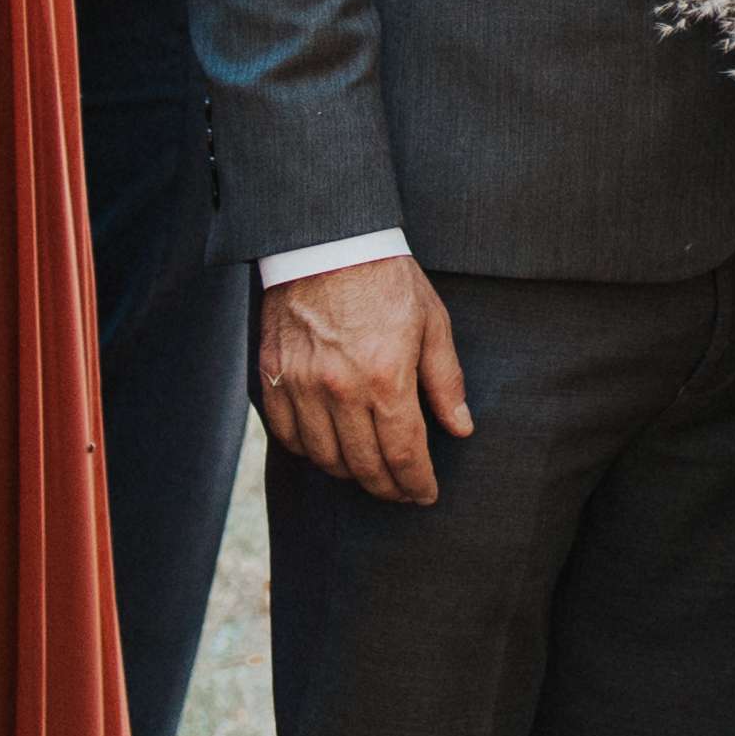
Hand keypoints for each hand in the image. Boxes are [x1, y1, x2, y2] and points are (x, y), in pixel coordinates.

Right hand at [256, 253, 472, 504]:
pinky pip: (288, 436)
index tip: (425, 494)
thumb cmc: (386, 277)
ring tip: (369, 472)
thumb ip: (445, 381)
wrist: (327, 241)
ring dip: (350, 473)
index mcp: (386, 377)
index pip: (404, 454)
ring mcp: (302, 385)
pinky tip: (327, 450)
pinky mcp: (272, 376)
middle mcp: (340, 389)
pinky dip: (309, 452)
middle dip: (388, 487)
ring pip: (325, 458)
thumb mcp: (432, 323)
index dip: (417, 483)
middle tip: (401, 492)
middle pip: (364, 465)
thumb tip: (461, 428)